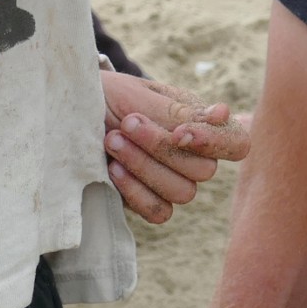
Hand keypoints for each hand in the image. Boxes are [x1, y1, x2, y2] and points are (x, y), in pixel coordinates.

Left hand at [101, 68, 251, 224]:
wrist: (70, 111)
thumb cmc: (108, 96)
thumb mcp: (141, 95)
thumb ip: (181, 111)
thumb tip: (224, 113)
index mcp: (199, 122)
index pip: (236, 143)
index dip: (215, 143)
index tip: (179, 132)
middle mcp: (192, 155)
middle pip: (204, 170)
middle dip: (161, 147)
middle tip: (127, 122)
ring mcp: (172, 181)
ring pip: (183, 193)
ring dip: (144, 166)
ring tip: (112, 140)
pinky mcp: (148, 202)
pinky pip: (159, 212)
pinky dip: (136, 191)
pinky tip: (113, 169)